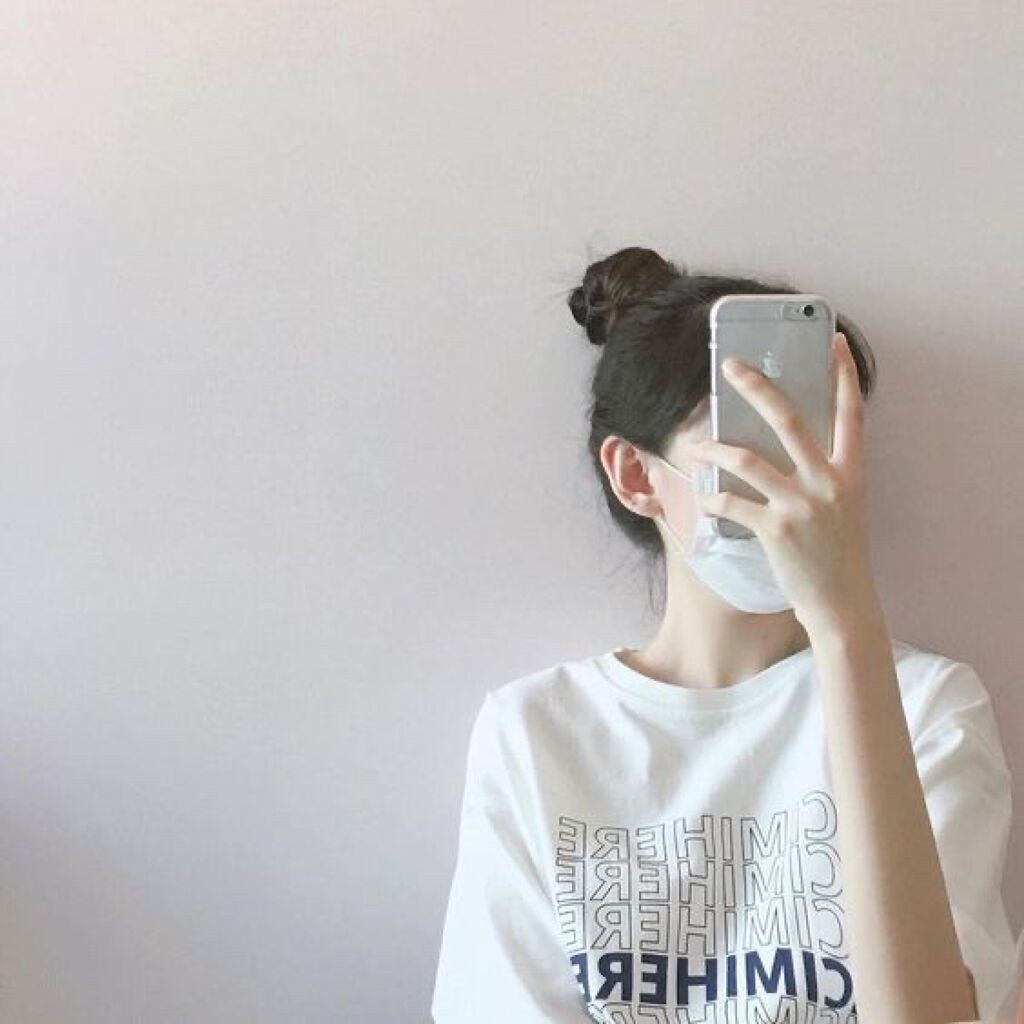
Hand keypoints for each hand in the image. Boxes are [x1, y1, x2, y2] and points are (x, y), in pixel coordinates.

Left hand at [689, 333, 877, 633]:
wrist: (841, 603)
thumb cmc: (838, 552)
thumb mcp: (845, 505)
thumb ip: (825, 471)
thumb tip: (791, 440)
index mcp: (851, 472)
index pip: (850, 412)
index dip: (842, 375)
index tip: (832, 340)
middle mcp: (829, 482)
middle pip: (787, 419)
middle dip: (757, 388)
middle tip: (731, 366)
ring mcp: (802, 506)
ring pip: (748, 460)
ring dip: (715, 449)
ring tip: (696, 447)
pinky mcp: (776, 530)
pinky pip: (733, 504)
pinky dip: (714, 501)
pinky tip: (706, 503)